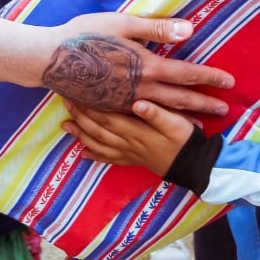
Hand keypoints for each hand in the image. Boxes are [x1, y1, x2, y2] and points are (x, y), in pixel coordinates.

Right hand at [41, 14, 232, 115]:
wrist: (50, 59)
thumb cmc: (85, 34)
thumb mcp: (122, 24)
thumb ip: (156, 28)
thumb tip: (189, 29)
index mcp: (146, 66)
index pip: (185, 74)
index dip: (208, 78)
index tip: (228, 82)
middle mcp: (139, 89)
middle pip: (178, 100)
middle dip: (203, 104)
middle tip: (223, 110)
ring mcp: (124, 102)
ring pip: (161, 113)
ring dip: (183, 118)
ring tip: (199, 124)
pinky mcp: (110, 108)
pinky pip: (140, 120)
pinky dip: (157, 123)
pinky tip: (162, 125)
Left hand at [61, 99, 195, 176]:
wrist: (195, 165)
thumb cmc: (186, 139)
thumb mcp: (176, 122)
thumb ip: (157, 113)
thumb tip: (137, 102)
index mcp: (136, 131)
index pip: (107, 118)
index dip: (90, 107)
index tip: (76, 94)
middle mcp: (128, 143)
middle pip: (98, 130)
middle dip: (80, 116)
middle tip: (66, 102)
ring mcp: (129, 154)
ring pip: (99, 144)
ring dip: (81, 135)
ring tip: (65, 126)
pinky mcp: (133, 160)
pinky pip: (108, 159)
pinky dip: (94, 156)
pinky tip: (82, 153)